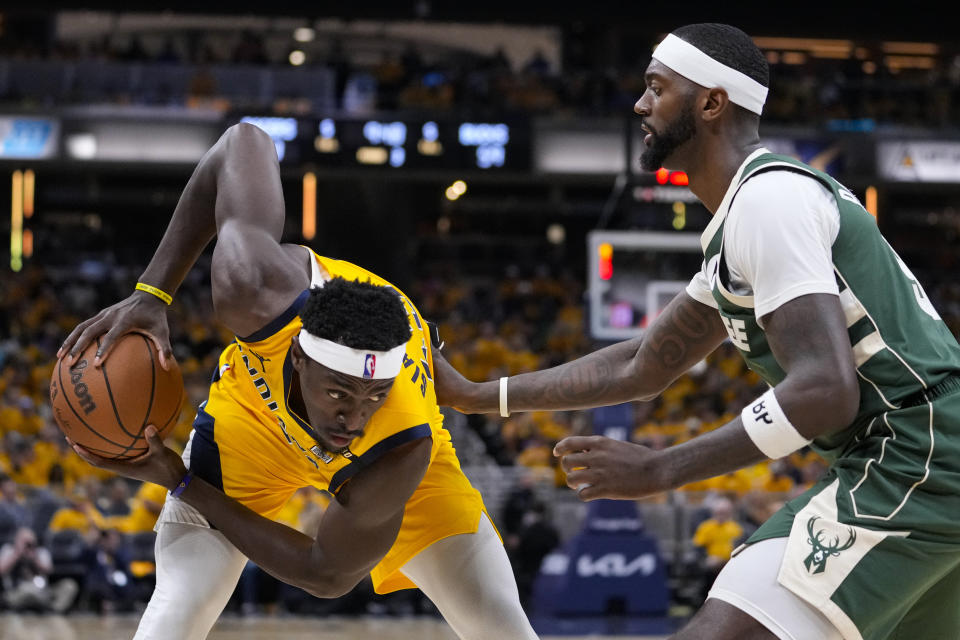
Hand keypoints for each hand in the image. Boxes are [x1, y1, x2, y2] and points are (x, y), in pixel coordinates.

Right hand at [58, 291, 174, 368]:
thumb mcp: (162, 331)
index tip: (96, 365)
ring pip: (81, 328)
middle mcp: (110, 316)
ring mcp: (103, 315)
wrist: (147, 296)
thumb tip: (168, 368)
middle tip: (70, 364)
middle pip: (89, 332)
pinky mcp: (99, 315)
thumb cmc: (155, 317)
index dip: (104, 350)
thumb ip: (165, 349)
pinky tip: (66, 350)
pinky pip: (83, 326)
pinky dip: (73, 337)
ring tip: (60, 358)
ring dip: (69, 342)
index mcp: (125, 321)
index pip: (112, 336)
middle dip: (78, 347)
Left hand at [68, 426, 186, 490]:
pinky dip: (110, 445)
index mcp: (124, 468)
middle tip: (71, 436)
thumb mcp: (163, 454)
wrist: (176, 479)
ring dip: (92, 448)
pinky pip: (117, 453)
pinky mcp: (133, 463)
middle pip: (96, 460)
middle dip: (82, 450)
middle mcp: (122, 468)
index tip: (74, 443)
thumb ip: (155, 441)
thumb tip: (149, 426)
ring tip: (84, 434)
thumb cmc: (168, 468)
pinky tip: (113, 432)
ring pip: (104, 457)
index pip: (99, 462)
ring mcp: (127, 466)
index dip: (85, 454)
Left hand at [553, 435, 671, 500]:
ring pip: (571, 479)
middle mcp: (597, 456)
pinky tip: (591, 494)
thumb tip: (584, 454)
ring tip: (581, 485)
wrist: (658, 470)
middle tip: (574, 473)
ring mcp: (600, 473)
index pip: (570, 442)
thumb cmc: (641, 457)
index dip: (560, 448)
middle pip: (566, 462)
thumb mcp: (617, 445)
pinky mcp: (605, 489)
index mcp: (600, 442)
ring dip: (573, 483)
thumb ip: (600, 448)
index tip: (557, 454)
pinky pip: (583, 494)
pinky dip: (584, 495)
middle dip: (567, 469)